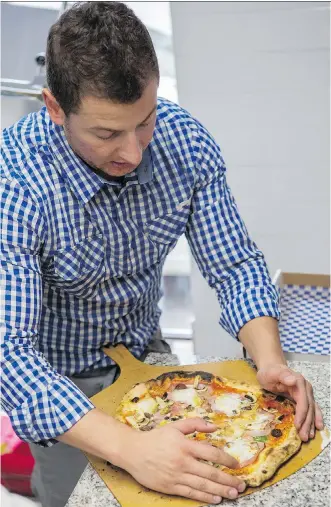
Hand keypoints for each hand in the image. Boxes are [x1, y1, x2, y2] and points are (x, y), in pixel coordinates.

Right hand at [119, 418, 245, 503]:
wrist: (133, 451)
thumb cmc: (156, 438)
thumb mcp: (175, 426)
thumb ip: (195, 424)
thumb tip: (214, 427)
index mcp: (185, 445)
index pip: (211, 454)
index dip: (226, 460)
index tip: (236, 464)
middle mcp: (183, 462)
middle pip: (211, 473)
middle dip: (228, 480)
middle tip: (242, 485)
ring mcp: (177, 476)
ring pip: (203, 485)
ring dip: (221, 491)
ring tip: (233, 494)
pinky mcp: (170, 487)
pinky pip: (191, 493)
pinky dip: (205, 497)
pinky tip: (216, 499)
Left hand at [257, 364, 323, 440]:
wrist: (271, 368)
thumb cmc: (269, 372)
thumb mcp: (272, 373)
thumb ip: (282, 375)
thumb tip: (293, 380)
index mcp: (299, 382)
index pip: (303, 401)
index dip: (302, 414)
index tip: (297, 425)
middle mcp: (305, 388)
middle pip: (309, 407)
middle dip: (307, 423)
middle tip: (303, 437)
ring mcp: (306, 392)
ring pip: (312, 410)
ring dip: (311, 423)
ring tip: (309, 436)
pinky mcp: (304, 397)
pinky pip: (312, 408)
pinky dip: (315, 418)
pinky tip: (317, 427)